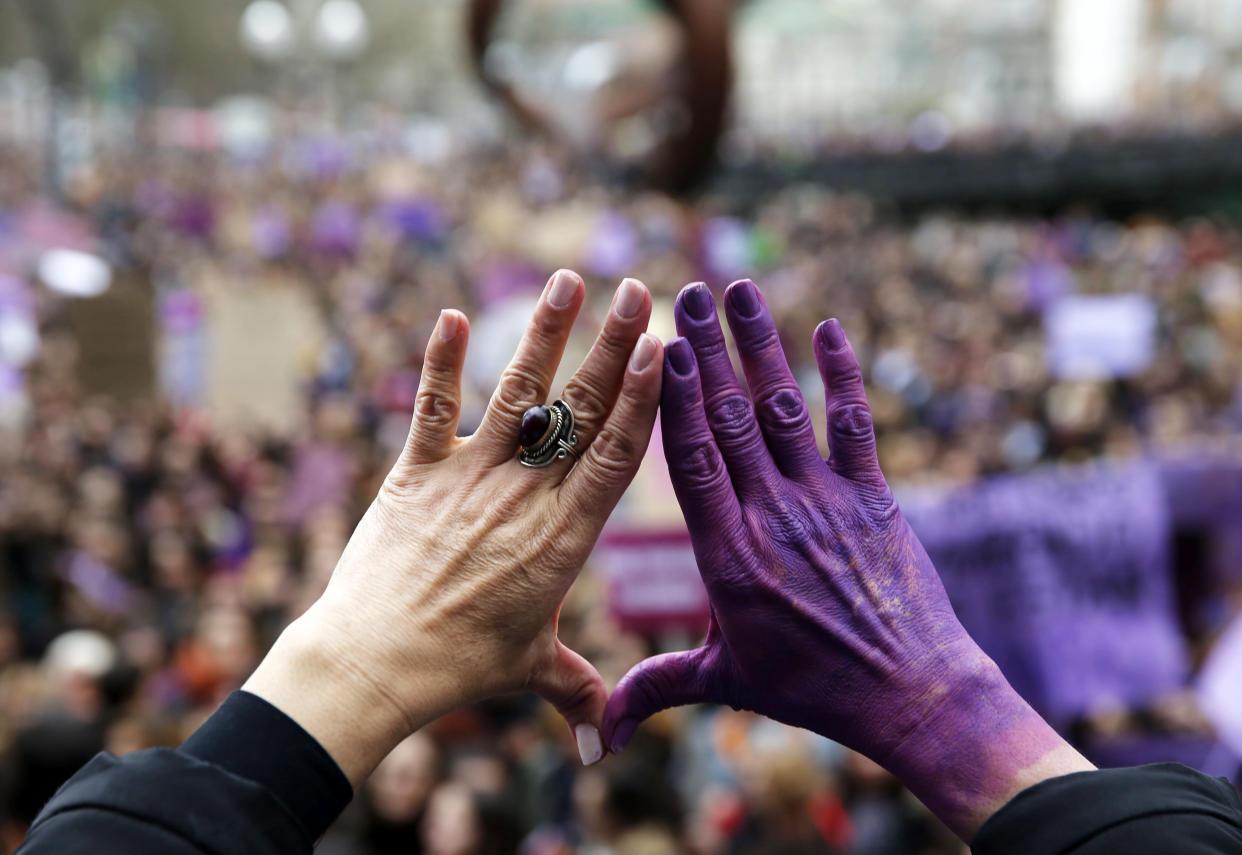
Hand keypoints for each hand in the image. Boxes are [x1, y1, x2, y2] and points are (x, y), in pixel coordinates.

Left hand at [245, 271, 662, 783]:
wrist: (376, 662)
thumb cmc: (461, 666)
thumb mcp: (530, 671)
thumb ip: (577, 691)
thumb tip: (602, 750)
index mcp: (567, 535)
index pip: (618, 452)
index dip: (646, 396)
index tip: (666, 348)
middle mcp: (527, 495)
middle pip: (582, 409)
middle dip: (614, 344)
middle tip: (640, 289)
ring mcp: (471, 477)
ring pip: (520, 392)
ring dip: (546, 332)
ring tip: (569, 278)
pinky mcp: (417, 472)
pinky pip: (433, 407)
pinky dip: (441, 361)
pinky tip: (453, 314)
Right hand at [602, 279, 1090, 838]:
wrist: (910, 695)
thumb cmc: (811, 689)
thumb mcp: (725, 682)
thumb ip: (656, 689)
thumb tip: (596, 734)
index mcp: (727, 555)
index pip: (692, 460)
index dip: (676, 397)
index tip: (661, 346)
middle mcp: (772, 516)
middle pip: (731, 419)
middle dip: (708, 351)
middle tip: (687, 292)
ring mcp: (825, 501)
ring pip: (785, 409)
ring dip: (763, 347)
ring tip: (739, 291)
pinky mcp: (872, 498)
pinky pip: (855, 426)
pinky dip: (843, 377)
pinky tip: (829, 329)